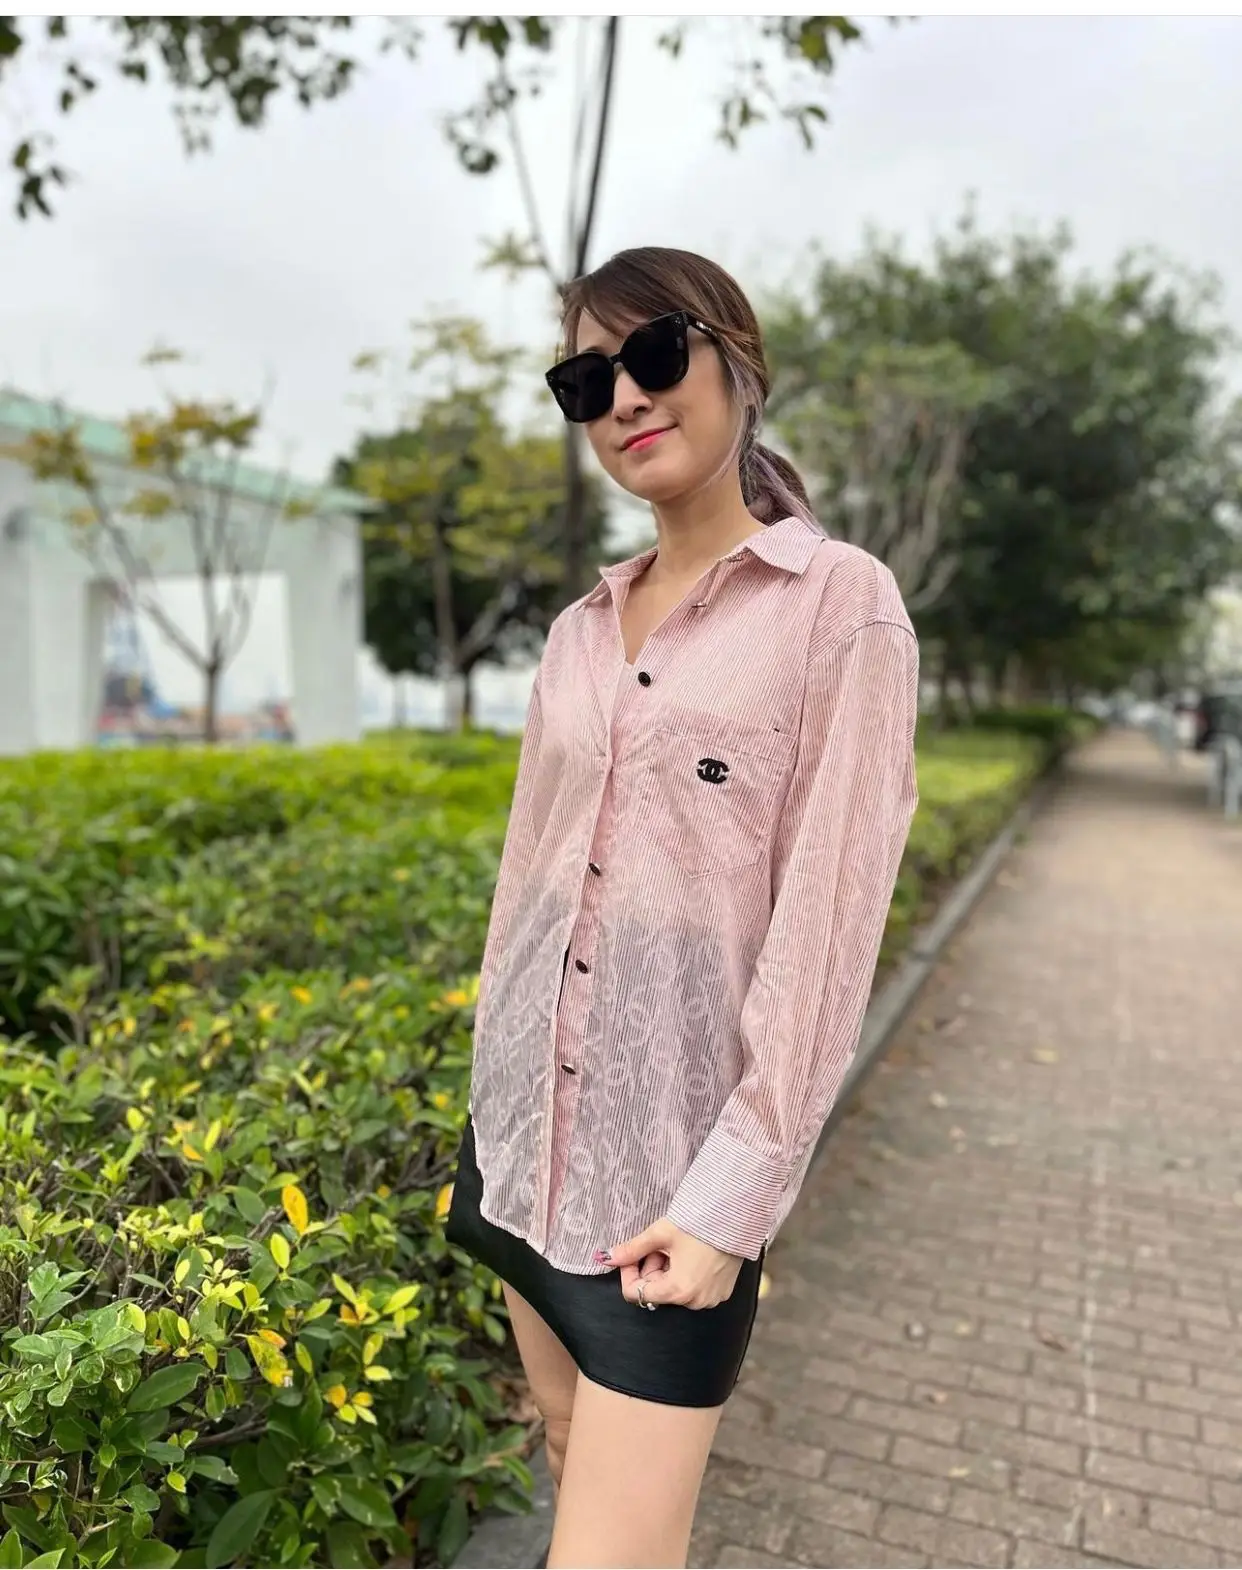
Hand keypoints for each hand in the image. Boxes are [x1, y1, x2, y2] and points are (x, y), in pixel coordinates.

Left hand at [598, 1219, 743, 1309]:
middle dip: (651, 1268)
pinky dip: (686, 1273)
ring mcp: (711, 1299)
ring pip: (674, 1289)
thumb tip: (606, 1257)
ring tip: (676, 1246)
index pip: (637, 1294)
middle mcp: (696, 1301)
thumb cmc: (698, 1223)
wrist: (736, 1215)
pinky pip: (694, 1289)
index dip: (629, 1273)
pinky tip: (691, 1253)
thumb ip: (631, 1249)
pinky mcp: (722, 1292)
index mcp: (678, 1290)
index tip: (632, 1254)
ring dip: (668, 1270)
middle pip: (657, 1292)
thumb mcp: (659, 1234)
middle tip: (659, 1244)